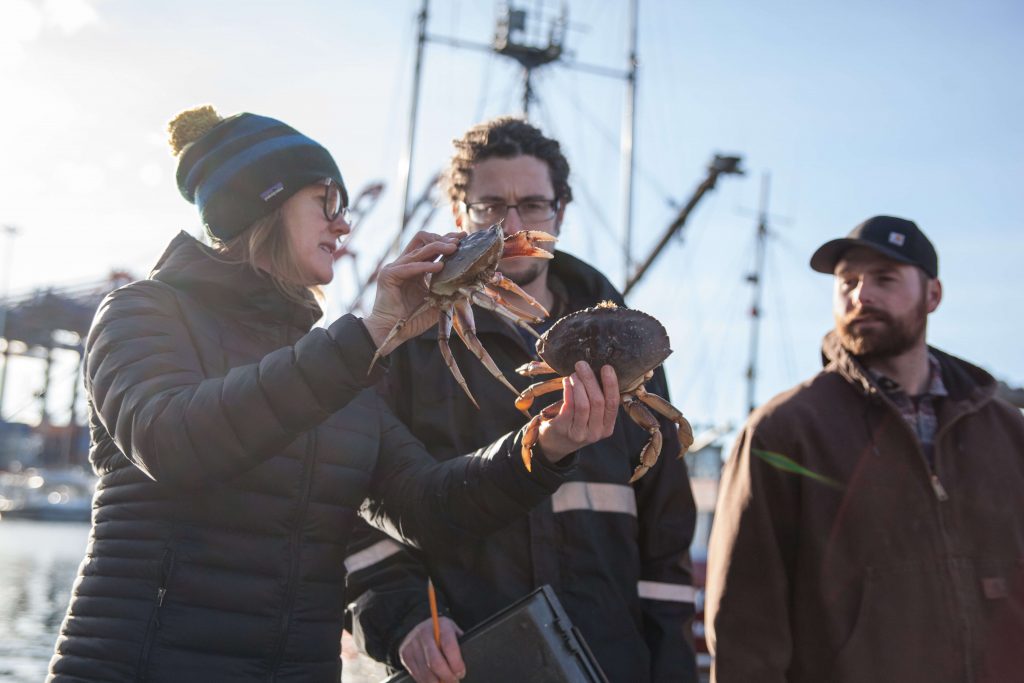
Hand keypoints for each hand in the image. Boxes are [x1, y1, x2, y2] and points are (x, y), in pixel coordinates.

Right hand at [363, 231, 460, 347]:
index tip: (463, 237)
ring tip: (453, 248)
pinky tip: (439, 267)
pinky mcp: (389, 275)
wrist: (391, 332)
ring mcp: (395, 268)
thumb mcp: (436, 303)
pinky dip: (425, 266)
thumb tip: (471, 286)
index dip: (446, 239)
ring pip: (418, 249)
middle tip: (458, 241)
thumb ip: (449, 292)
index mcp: (415, 268)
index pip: (431, 246)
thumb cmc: (412, 320)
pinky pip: (409, 267)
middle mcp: (405, 264)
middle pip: (423, 240)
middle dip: (442, 238)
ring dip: (437, 247)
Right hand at [398, 616, 465, 682]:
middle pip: (435, 662)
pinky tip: (435, 681)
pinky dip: (427, 682)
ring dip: (437, 682)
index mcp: (441, 626)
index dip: (456, 663)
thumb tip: (467, 662)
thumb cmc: (441, 632)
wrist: (418, 627)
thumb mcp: (453, 631)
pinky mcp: (405, 654)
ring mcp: (413, 644)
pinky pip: (417, 674)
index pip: (449, 646)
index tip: (461, 673)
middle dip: (447, 677)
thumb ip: (459, 644)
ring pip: (426, 672)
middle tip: (454, 681)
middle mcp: (424, 633)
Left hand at [536, 362, 618, 461]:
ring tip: (574, 374)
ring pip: (583, 404)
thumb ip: (598, 401)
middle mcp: (596, 433)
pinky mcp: (563, 430)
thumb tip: (598, 371)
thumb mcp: (593, 418)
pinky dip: (568, 391)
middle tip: (583, 365)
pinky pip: (568, 407)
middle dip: (591, 380)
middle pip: (598, 402)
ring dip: (579, 384)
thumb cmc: (576, 423)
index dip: (611, 384)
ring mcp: (580, 433)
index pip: (613, 404)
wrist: (555, 444)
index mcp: (607, 428)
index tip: (607, 367)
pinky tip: (566, 382)